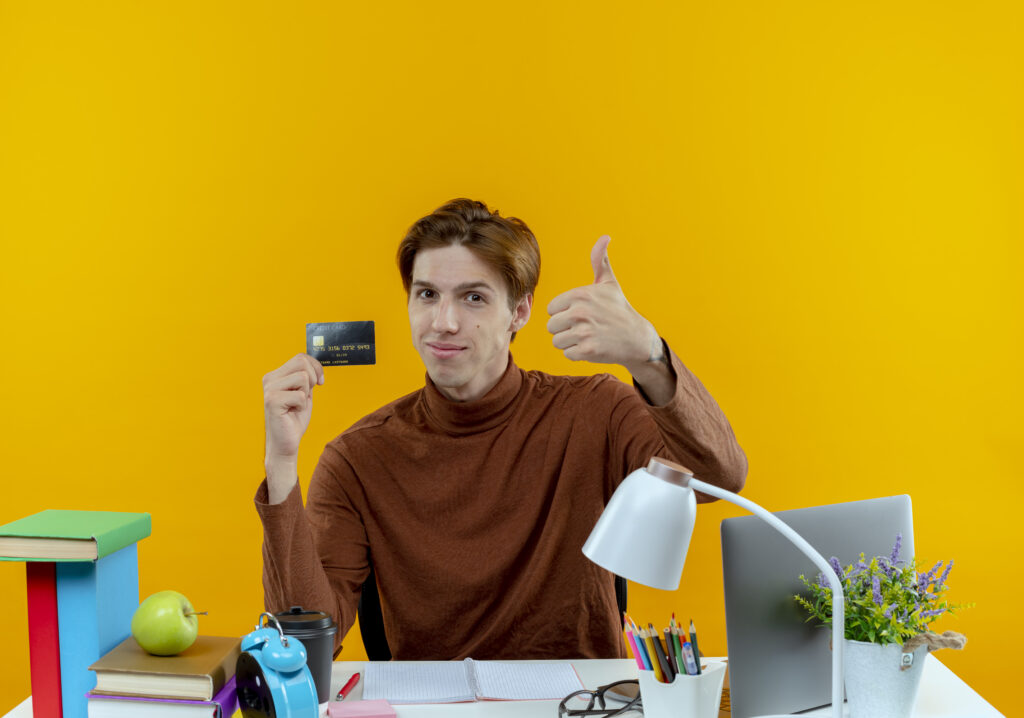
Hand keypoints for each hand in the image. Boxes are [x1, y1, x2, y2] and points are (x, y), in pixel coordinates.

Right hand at [262, 353, 323, 499]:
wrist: (285, 443)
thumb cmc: (294, 419)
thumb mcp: (303, 392)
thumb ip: (306, 377)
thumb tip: (315, 363)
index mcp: (275, 375)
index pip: (301, 357)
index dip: (316, 367)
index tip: (320, 382)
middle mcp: (269, 379)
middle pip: (302, 362)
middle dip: (313, 379)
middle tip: (306, 396)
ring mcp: (269, 389)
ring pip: (303, 377)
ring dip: (306, 394)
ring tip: (296, 405)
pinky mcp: (272, 401)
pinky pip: (301, 395)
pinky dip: (302, 406)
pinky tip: (292, 413)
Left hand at [546, 235, 661, 374]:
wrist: (637, 338)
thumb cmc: (619, 309)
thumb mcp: (609, 283)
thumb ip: (599, 261)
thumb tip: (605, 237)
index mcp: (580, 294)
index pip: (551, 309)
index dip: (564, 313)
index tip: (580, 314)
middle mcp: (580, 312)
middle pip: (551, 326)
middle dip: (564, 329)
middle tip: (584, 328)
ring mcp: (583, 332)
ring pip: (557, 341)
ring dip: (570, 342)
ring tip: (587, 337)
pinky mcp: (587, 350)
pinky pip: (567, 354)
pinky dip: (578, 353)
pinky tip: (592, 346)